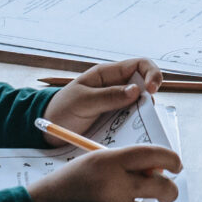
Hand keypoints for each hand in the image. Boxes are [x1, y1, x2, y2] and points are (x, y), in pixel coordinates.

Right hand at [26, 144, 181, 201]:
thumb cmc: (70, 184)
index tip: (176, 165)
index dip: (171, 159)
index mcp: (109, 160)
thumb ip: (126, 164)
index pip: (153, 154)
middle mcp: (114, 183)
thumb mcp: (95, 162)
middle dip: (170, 190)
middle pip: (162, 185)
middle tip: (167, 192)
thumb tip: (159, 172)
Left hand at [42, 58, 164, 130]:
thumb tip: (137, 90)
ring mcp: (117, 105)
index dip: (152, 73)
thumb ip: (108, 96)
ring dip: (143, 115)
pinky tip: (131, 135)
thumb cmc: (62, 109)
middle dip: (149, 98)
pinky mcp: (116, 122)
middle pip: (145, 86)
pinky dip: (135, 127)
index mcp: (108, 74)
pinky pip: (132, 122)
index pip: (140, 65)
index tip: (153, 90)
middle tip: (145, 113)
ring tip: (136, 126)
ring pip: (141, 106)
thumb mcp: (83, 101)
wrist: (48, 131)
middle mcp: (116, 87)